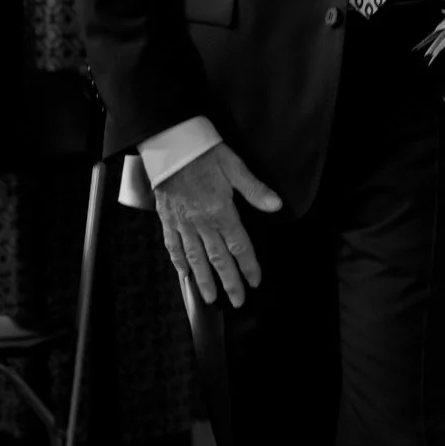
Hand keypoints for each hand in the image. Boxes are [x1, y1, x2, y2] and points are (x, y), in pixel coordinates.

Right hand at [154, 142, 282, 309]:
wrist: (169, 144)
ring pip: (195, 258)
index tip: (255, 281)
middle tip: (237, 301)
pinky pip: (172, 245)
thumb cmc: (203, 152)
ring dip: (204, 280)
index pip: (239, 246)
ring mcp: (182, 223)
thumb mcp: (234, 166)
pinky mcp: (167, 219)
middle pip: (218, 259)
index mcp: (221, 211)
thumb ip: (254, 189)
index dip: (248, 266)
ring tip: (211, 298)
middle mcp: (201, 223)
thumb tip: (277, 205)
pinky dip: (178, 262)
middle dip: (229, 282)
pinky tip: (184, 274)